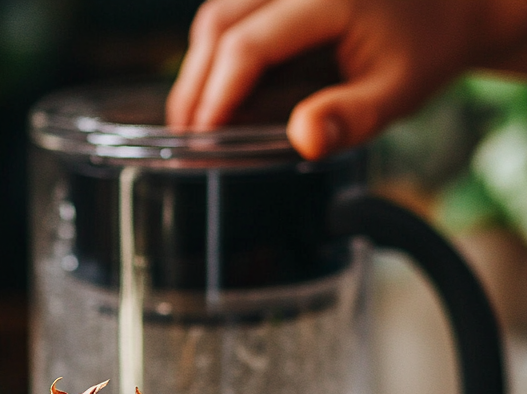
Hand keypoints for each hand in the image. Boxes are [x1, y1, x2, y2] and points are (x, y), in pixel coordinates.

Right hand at [167, 0, 526, 158]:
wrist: (449, 10)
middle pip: (219, 22)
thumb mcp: (396, 95)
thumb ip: (349, 118)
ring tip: (193, 121)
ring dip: (198, 68)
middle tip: (184, 139)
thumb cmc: (423, 53)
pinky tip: (213, 92)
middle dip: (194, 85)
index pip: (249, 44)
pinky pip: (231, 13)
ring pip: (217, 15)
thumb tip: (302, 139)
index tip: (201, 141)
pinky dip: (213, 53)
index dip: (216, 95)